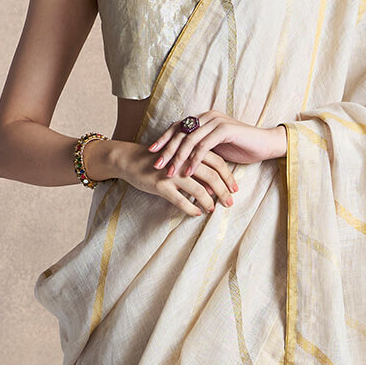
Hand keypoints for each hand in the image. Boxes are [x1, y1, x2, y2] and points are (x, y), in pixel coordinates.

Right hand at [111, 137, 239, 218]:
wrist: (130, 160)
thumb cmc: (159, 160)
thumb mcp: (179, 158)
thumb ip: (197, 167)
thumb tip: (215, 185)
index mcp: (190, 151)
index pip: (217, 162)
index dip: (228, 176)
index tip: (235, 189)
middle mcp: (183, 160)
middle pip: (211, 175)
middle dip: (224, 191)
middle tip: (230, 203)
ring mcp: (171, 173)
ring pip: (198, 189)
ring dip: (209, 201)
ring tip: (214, 209)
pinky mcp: (160, 185)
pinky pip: (180, 200)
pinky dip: (191, 208)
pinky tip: (197, 213)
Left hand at [146, 112, 285, 182]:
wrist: (265, 145)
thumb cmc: (241, 147)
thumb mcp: (215, 148)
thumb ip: (199, 148)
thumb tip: (180, 159)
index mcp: (203, 118)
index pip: (177, 127)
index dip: (163, 139)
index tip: (151, 153)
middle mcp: (207, 116)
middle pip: (180, 132)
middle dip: (166, 150)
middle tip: (156, 164)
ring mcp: (216, 121)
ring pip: (190, 140)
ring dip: (178, 157)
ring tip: (170, 172)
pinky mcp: (224, 130)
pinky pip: (204, 146)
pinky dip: (194, 160)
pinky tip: (188, 172)